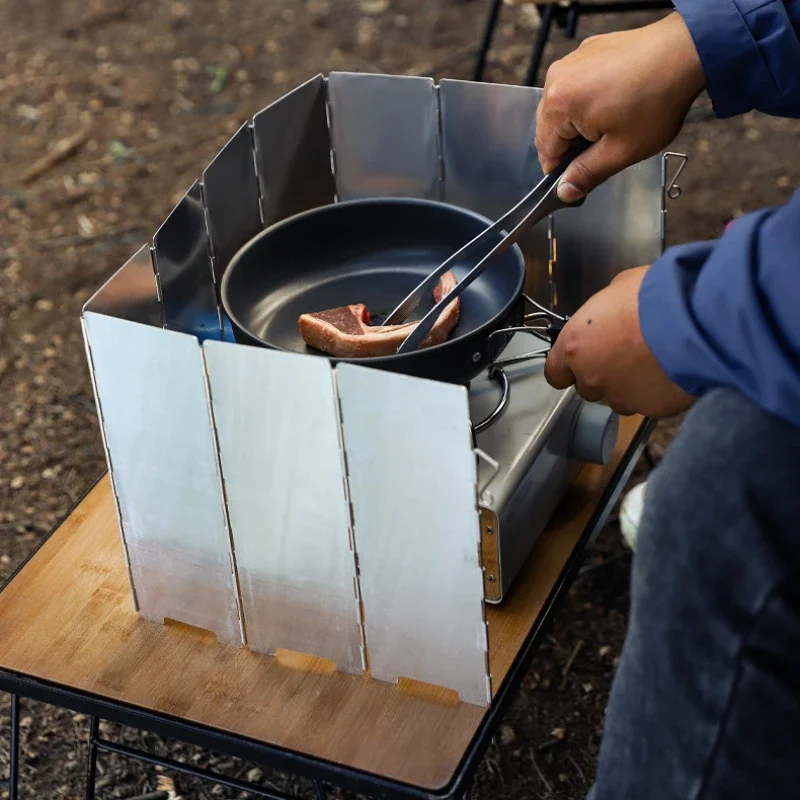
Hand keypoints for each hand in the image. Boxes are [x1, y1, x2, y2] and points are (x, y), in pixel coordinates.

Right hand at [536, 12, 704, 201]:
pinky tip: (618, 100)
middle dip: (574, 142)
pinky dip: (591, 98)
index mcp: (558, 104)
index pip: (546, 151)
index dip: (564, 169)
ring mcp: (573, 60)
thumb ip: (586, 175)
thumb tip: (564, 192)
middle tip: (607, 146)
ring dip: (582, 120)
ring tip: (616, 120)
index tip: (584, 173)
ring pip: (564, 106)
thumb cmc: (656, 100)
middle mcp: (557, 77)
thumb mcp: (620, 152)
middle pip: (551, 127)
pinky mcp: (589, 50)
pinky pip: (578, 85)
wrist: (687, 51)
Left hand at [544, 266, 694, 417]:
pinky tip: (668, 373)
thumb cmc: (655, 297)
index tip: (575, 364)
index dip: (566, 369)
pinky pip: (647, 404)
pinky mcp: (650, 408)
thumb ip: (604, 311)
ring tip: (649, 364)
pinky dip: (655, 393)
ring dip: (627, 387)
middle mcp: (592, 376)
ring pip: (617, 399)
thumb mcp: (618, 288)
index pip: (555, 374)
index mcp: (575, 346)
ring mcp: (621, 396)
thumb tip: (609, 312)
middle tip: (624, 356)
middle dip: (601, 375)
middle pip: (587, 388)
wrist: (694, 318)